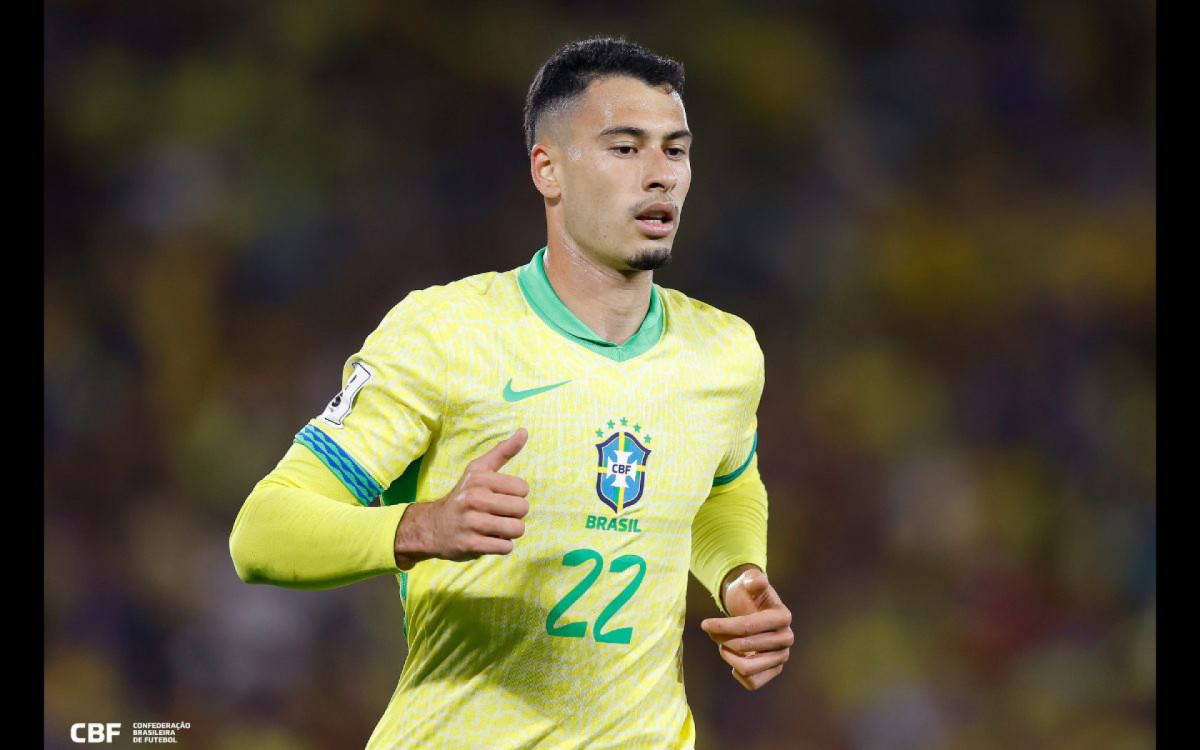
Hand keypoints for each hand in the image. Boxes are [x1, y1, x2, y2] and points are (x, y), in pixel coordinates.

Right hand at [394, 428, 530, 566]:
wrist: (433, 526)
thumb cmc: (463, 496)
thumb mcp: (479, 470)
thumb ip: (503, 451)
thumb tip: (524, 431)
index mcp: (479, 479)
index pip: (522, 488)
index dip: (516, 495)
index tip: (500, 497)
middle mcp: (474, 498)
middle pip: (522, 509)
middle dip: (514, 514)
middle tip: (498, 514)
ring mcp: (471, 523)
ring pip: (517, 529)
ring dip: (510, 531)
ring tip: (495, 527)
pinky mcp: (470, 544)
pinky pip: (505, 547)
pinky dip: (501, 545)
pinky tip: (488, 539)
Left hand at [700, 566, 792, 690]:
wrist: (752, 608)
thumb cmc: (748, 594)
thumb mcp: (747, 581)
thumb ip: (752, 579)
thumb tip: (759, 580)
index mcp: (782, 617)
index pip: (747, 626)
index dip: (723, 626)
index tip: (704, 623)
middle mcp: (786, 639)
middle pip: (744, 646)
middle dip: (722, 638)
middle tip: (712, 632)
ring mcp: (781, 657)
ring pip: (748, 668)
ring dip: (729, 657)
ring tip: (723, 645)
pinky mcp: (774, 671)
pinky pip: (753, 683)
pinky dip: (738, 673)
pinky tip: (733, 659)